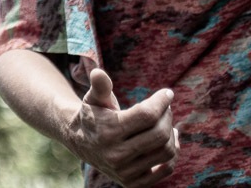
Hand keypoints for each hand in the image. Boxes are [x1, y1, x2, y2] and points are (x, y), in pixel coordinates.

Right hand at [62, 68, 178, 186]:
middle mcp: (116, 155)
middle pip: (160, 133)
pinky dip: (171, 154)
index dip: (161, 101)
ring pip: (166, 151)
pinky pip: (165, 169)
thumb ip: (99, 86)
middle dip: (167, 116)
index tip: (168, 93)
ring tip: (166, 123)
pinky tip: (167, 140)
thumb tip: (98, 72)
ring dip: (171, 134)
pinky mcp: (133, 183)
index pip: (147, 115)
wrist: (79, 142)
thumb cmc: (92, 114)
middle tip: (166, 107)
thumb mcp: (93, 98)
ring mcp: (125, 172)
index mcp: (107, 131)